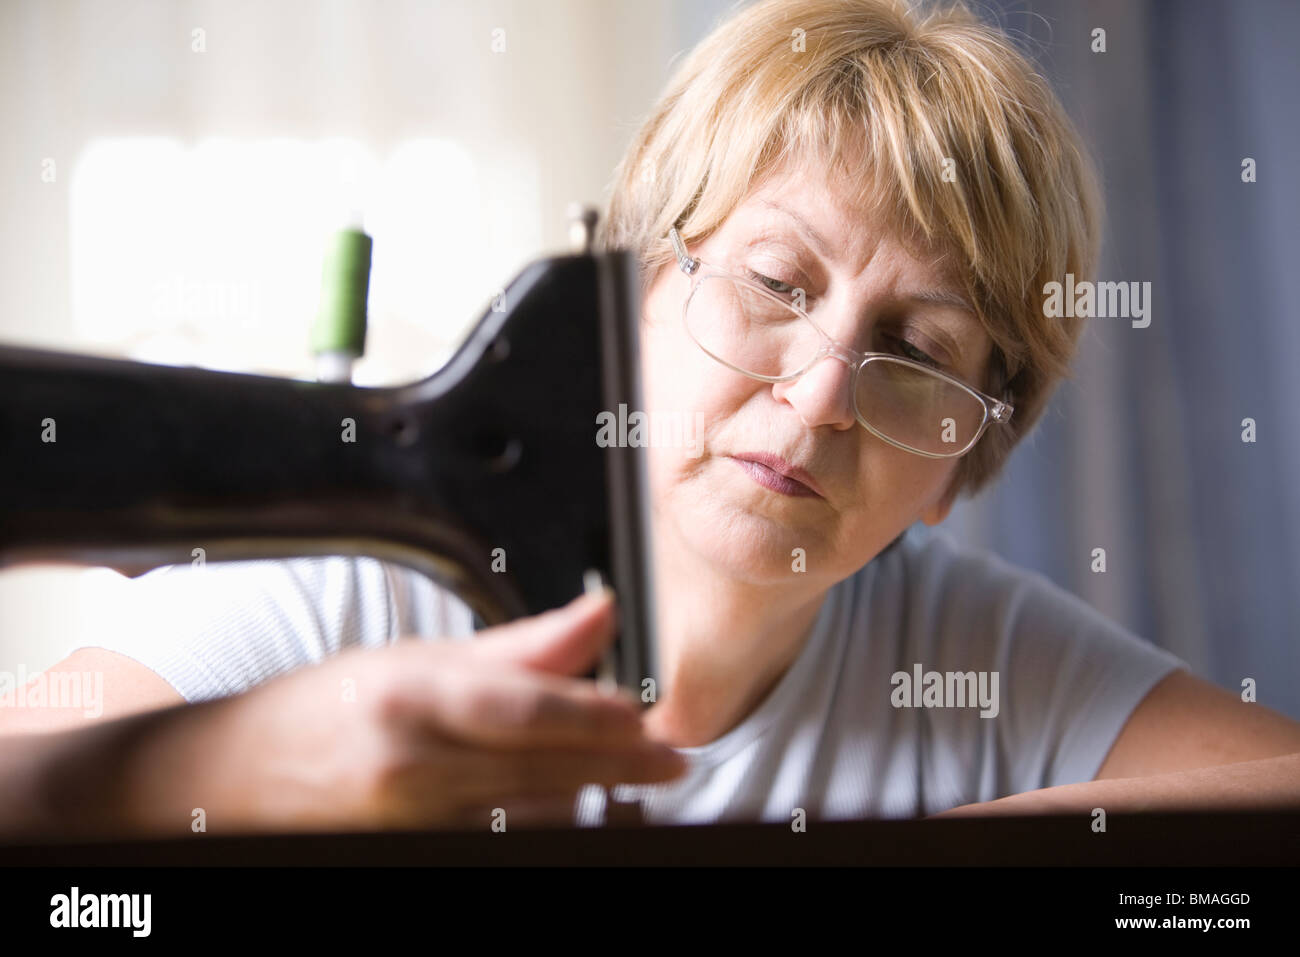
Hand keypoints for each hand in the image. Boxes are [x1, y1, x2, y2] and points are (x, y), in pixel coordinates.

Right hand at [91, 590, 684, 835]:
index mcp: (411, 698)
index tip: (647, 718)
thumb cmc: (321, 713)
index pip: (529, 709)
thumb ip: (521, 645)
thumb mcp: (417, 659)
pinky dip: (543, 823)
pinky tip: (569, 806)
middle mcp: (412, 767)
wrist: (231, 782)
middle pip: (542, 768)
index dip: (600, 716)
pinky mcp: (415, 853)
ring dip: (588, 799)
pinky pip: (499, 840)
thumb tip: (601, 613)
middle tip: (667, 760)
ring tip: (628, 780)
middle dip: (617, 765)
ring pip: (531, 817)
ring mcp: (413, 823)